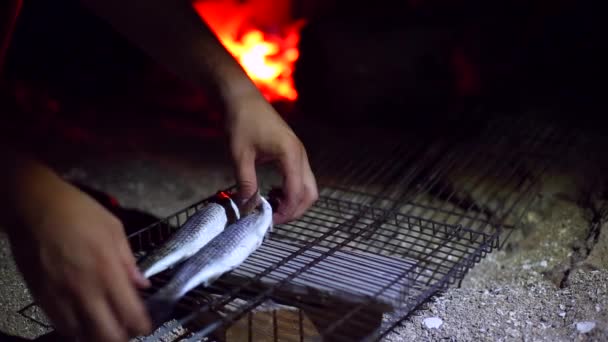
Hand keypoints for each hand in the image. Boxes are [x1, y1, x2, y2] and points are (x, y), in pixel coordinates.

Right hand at [6, 175, 151, 341]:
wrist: (34, 206)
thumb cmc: (78, 212)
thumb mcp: (114, 229)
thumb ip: (129, 261)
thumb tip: (142, 283)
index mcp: (108, 271)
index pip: (131, 313)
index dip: (142, 326)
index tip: (145, 325)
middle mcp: (86, 290)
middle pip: (107, 334)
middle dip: (121, 337)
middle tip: (126, 330)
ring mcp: (62, 297)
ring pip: (83, 335)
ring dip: (97, 335)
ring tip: (105, 326)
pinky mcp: (42, 298)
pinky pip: (61, 325)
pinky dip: (75, 329)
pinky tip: (83, 321)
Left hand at [226, 92, 317, 223]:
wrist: (242, 98)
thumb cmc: (241, 122)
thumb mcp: (239, 154)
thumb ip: (246, 182)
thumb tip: (247, 207)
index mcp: (291, 155)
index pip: (296, 193)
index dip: (284, 212)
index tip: (267, 221)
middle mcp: (301, 155)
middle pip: (310, 194)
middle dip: (294, 211)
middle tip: (271, 218)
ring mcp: (300, 154)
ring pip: (308, 187)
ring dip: (294, 202)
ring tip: (271, 206)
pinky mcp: (294, 153)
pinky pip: (301, 178)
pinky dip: (292, 191)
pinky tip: (273, 192)